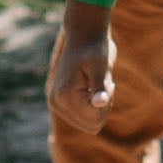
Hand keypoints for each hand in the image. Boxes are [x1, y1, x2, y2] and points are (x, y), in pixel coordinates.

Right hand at [48, 0, 116, 136]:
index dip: (107, 102)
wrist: (83, 36)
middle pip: (92, 125)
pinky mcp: (59, 103)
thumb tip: (99, 103)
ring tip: (95, 84)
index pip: (96, 120)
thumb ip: (100, 87)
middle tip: (102, 83)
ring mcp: (55, 104)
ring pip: (89, 124)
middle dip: (102, 107)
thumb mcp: (101, 67)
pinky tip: (89, 86)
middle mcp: (56, 103)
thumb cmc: (95, 49)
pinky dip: (91, 105)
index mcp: (64, 96)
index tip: (105, 82)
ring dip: (98, 106)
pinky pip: (83, 118)